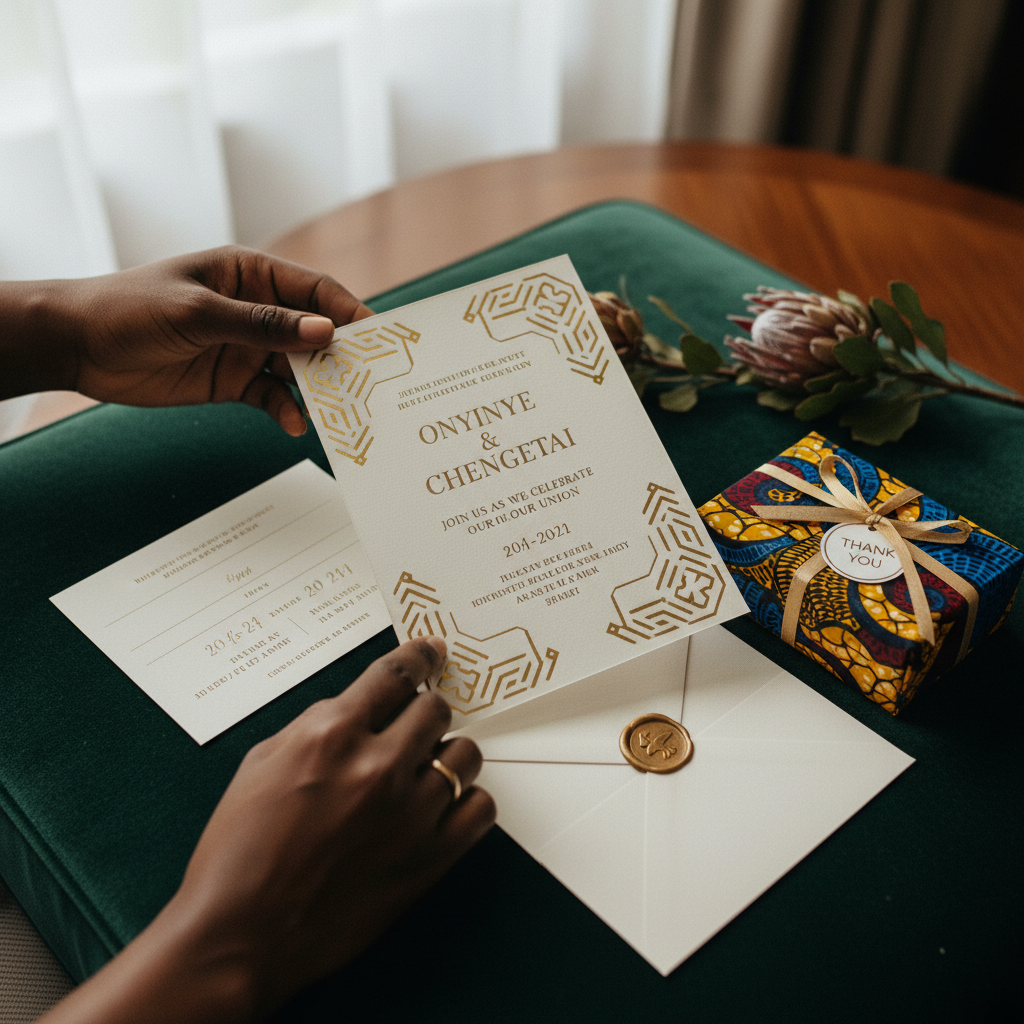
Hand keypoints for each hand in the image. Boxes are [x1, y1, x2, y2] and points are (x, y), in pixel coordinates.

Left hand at [1, 246, 371, 435]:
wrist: (79, 347)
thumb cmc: (131, 308)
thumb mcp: (199, 313)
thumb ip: (263, 325)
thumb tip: (324, 332)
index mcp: (251, 275)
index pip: (315, 291)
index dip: (349, 313)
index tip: (379, 339)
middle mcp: (257, 311)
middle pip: (315, 333)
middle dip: (342, 357)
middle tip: (370, 383)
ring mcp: (247, 347)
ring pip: (299, 369)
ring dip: (318, 389)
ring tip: (341, 411)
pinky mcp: (235, 381)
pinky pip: (273, 396)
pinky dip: (287, 409)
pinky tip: (294, 423)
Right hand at [40, 637, 494, 1022]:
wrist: (240, 935)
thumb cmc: (238, 853)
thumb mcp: (262, 763)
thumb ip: (317, 727)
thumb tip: (358, 711)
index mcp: (331, 735)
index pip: (395, 674)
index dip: (419, 656)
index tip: (432, 652)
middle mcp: (377, 766)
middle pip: (435, 709)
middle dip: (425, 712)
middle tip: (414, 726)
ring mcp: (409, 813)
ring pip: (465, 754)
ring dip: (447, 755)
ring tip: (424, 772)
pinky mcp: (429, 859)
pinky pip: (480, 808)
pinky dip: (466, 801)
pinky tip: (443, 807)